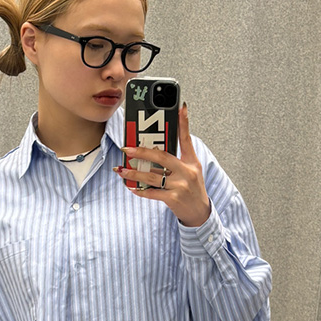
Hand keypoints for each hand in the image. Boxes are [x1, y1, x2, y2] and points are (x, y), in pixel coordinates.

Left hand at [114, 102, 210, 227]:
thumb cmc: (193, 188)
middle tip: (127, 149)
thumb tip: (162, 145)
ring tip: (121, 170)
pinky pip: (153, 193)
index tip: (180, 107)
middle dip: (141, 152)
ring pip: (152, 176)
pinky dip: (141, 191)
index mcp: (191, 162)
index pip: (186, 139)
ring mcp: (180, 186)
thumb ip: (179, 156)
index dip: (183, 123)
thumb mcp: (192, 169)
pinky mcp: (173, 199)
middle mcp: (186, 172)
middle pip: (161, 157)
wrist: (199, 212)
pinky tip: (131, 188)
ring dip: (134, 174)